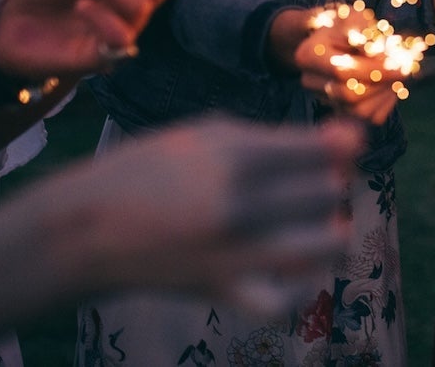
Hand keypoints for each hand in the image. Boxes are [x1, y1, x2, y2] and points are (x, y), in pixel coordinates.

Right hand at [70, 115, 360, 310]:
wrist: (87, 230)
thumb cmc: (147, 169)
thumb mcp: (204, 134)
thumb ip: (275, 137)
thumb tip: (347, 141)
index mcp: (234, 156)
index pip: (321, 150)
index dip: (342, 145)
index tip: (346, 144)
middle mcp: (239, 204)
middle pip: (326, 193)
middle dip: (329, 182)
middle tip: (310, 179)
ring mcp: (234, 253)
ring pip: (324, 244)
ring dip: (330, 229)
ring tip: (317, 221)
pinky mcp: (225, 290)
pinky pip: (287, 300)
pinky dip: (303, 286)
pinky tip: (299, 269)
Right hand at [294, 7, 406, 125]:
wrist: (337, 37)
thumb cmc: (347, 24)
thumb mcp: (354, 18)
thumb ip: (363, 33)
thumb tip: (376, 54)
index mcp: (308, 55)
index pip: (342, 71)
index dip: (373, 69)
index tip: (399, 63)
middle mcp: (310, 81)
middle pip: (349, 95)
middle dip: (381, 83)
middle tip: (403, 70)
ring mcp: (323, 98)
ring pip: (360, 111)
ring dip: (385, 94)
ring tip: (398, 76)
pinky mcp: (340, 110)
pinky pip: (369, 117)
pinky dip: (386, 102)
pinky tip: (391, 85)